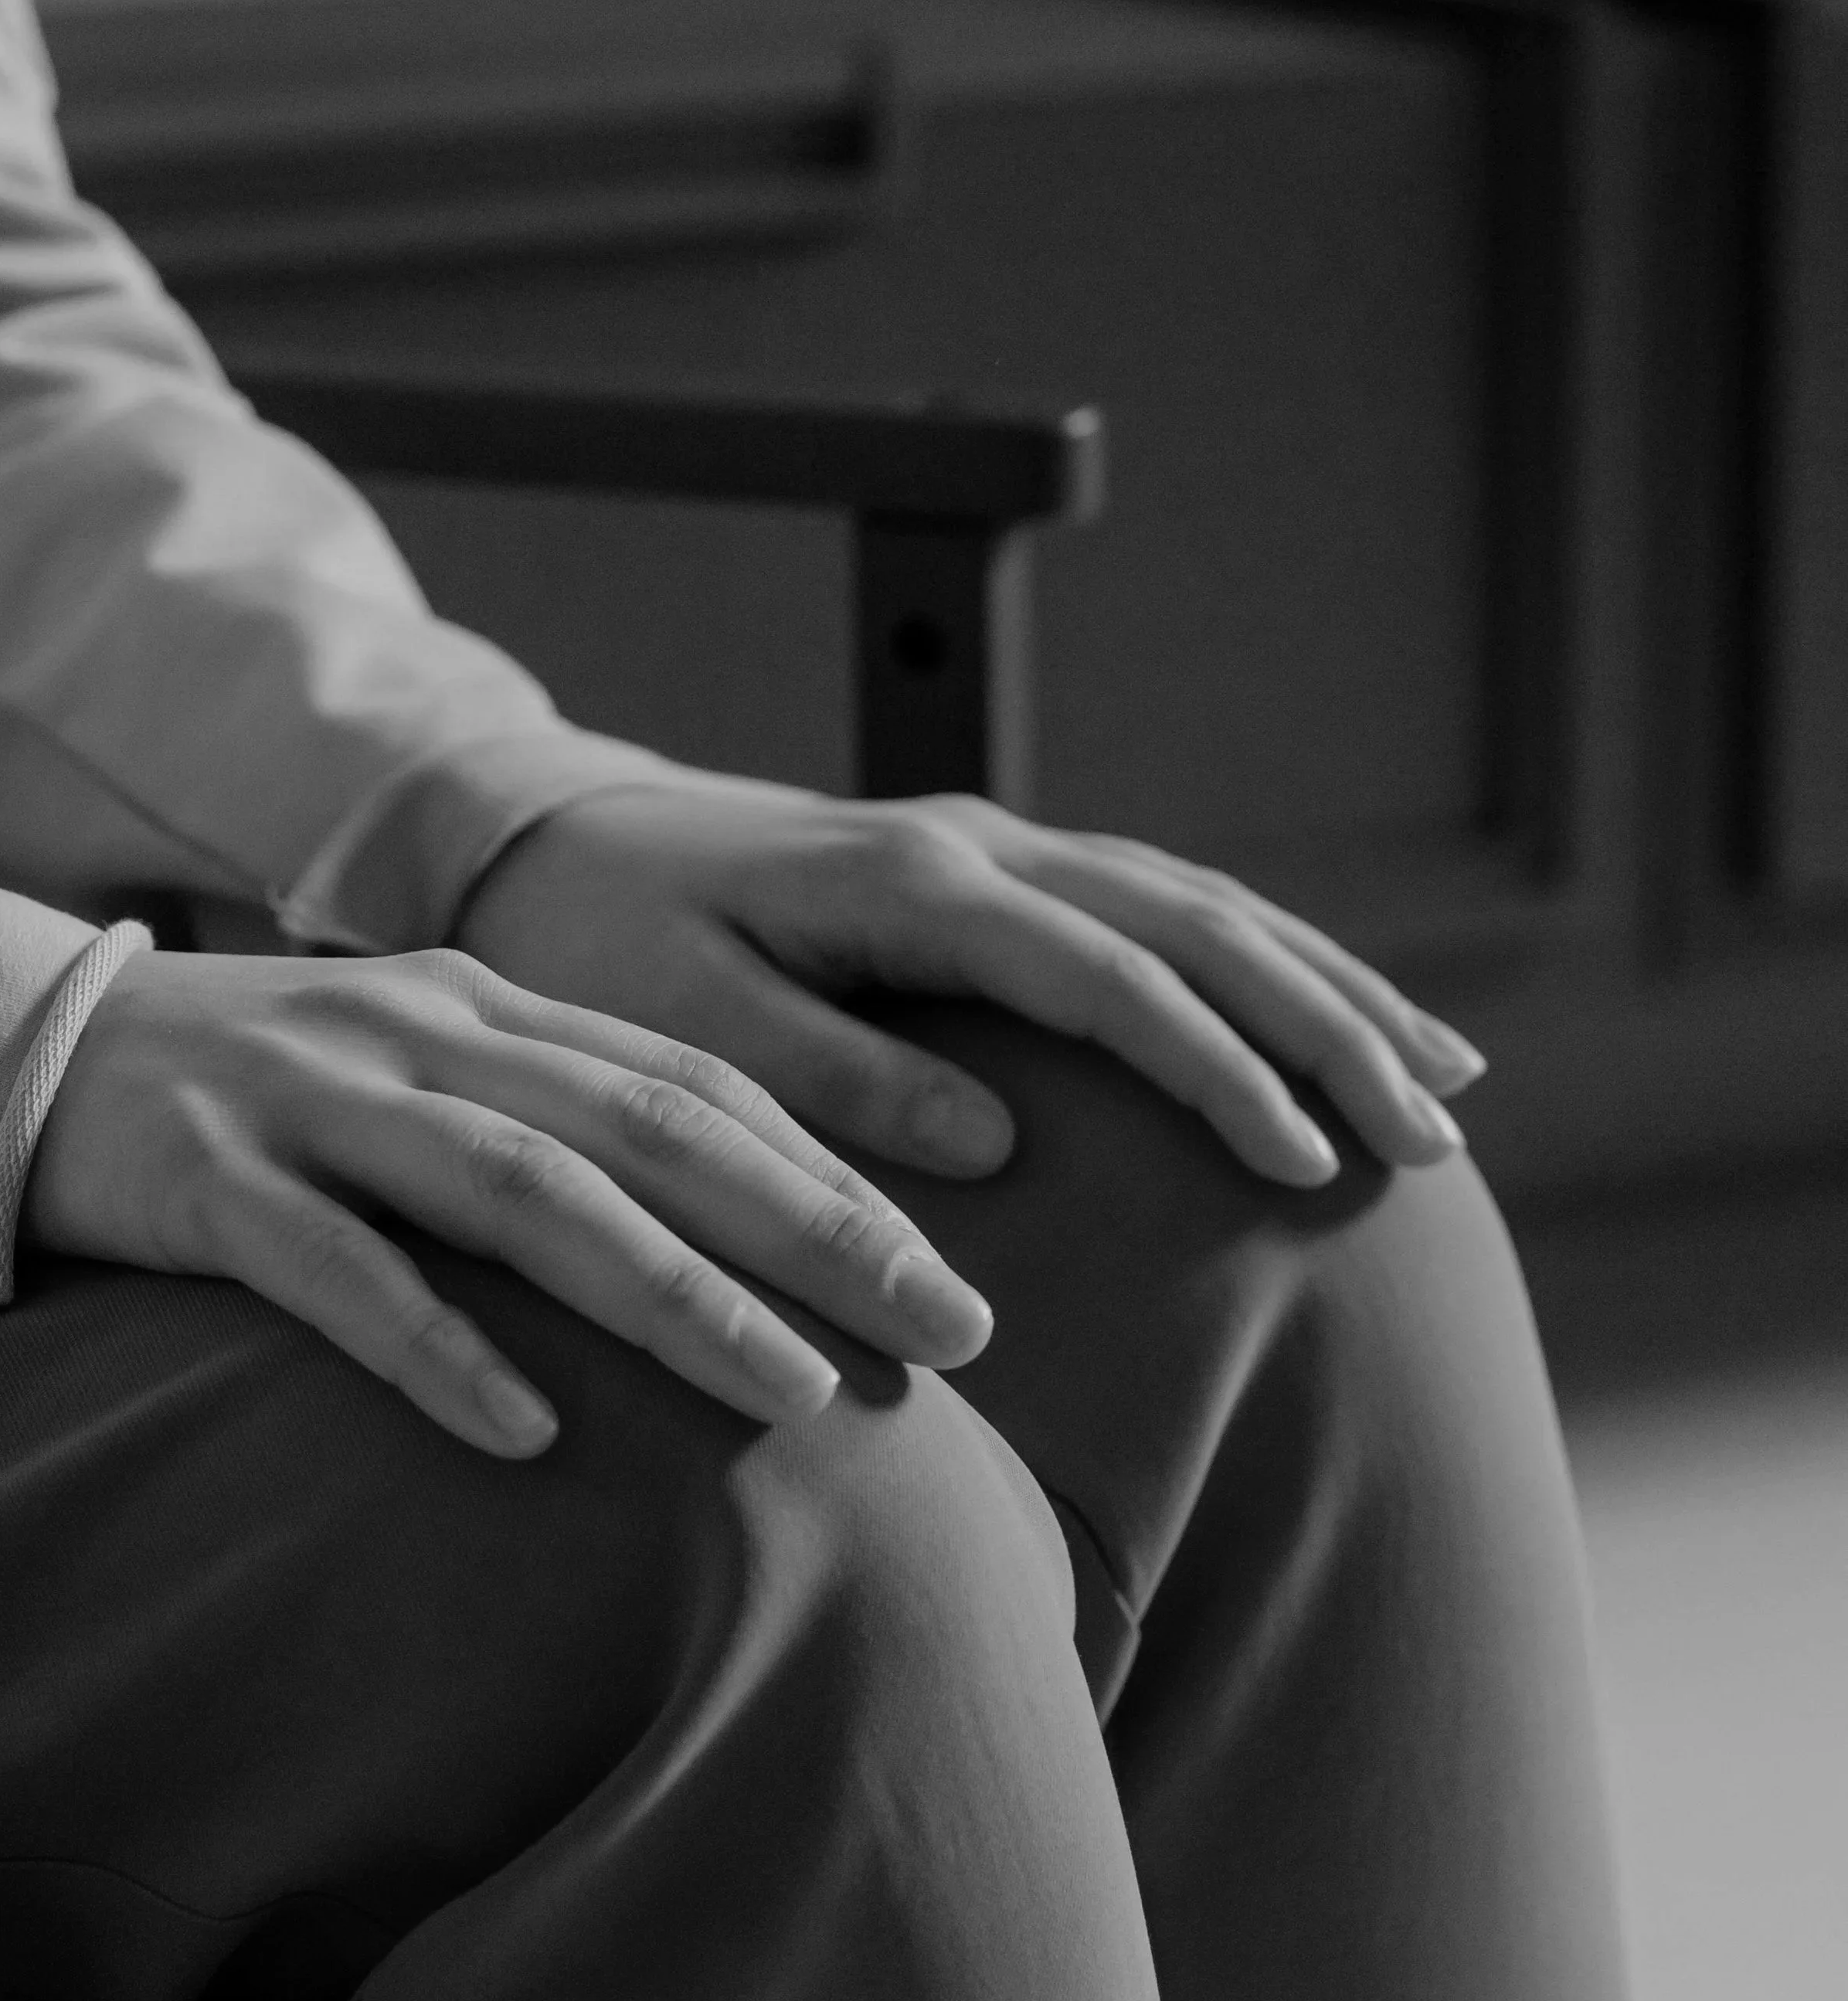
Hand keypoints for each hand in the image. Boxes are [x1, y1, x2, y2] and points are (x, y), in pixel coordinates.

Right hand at [20, 947, 992, 1458]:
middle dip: (814, 1229)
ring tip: (791, 1391)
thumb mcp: (430, 1074)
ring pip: (527, 1192)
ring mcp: (324, 1102)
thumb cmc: (270, 1089)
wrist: (41, 1050)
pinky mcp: (215, 1179)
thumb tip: (727, 1231)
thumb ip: (560, 1125)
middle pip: (654, 1127)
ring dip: (670, 1292)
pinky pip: (339, 1270)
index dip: (833, 1170)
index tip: (948, 1272)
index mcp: (502, 1009)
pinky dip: (437, 1346)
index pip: (701, 1082)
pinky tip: (523, 1431)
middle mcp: (434, 1037)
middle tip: (947, 1331)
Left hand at [457, 780, 1487, 1188]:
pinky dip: (1264, 956)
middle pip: (1200, 921)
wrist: (555, 838)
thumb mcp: (680, 1020)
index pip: (1108, 974)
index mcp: (913, 886)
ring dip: (1327, 985)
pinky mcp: (995, 868)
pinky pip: (1164, 901)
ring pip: (1206, 901)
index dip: (1216, 1066)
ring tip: (1445, 1078)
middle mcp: (978, 846)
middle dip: (1329, 1025)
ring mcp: (996, 845)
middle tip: (1436, 1131)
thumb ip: (827, 1076)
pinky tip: (1327, 1013)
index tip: (1303, 1162)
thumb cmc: (604, 946)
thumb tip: (993, 1143)